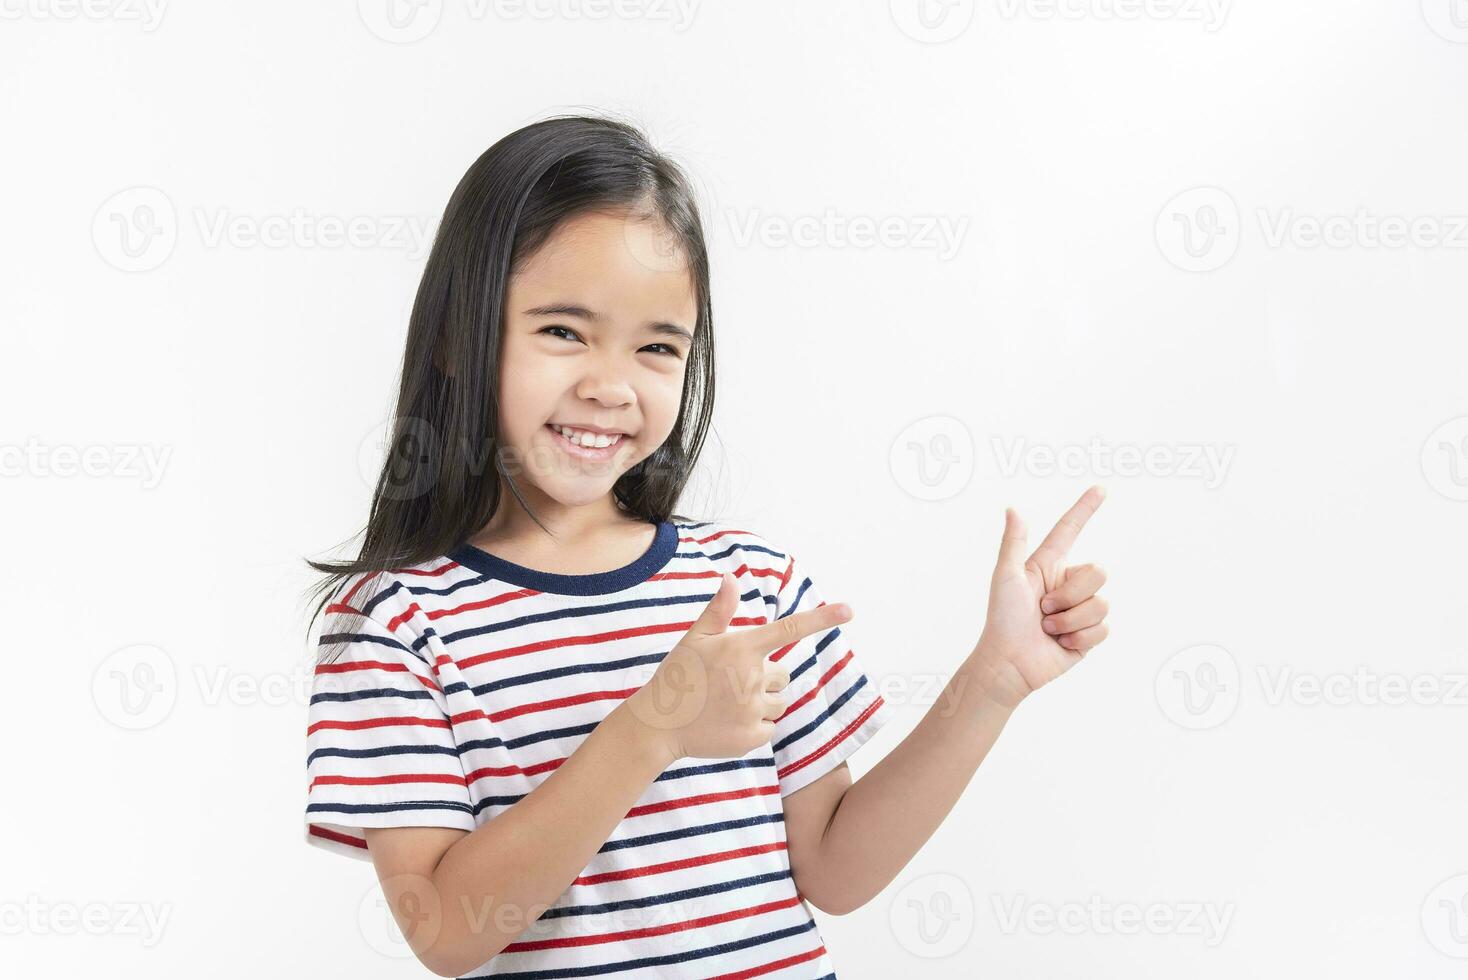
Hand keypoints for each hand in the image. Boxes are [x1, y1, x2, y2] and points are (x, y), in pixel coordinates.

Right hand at [624, 572, 852, 760]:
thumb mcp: (695, 639)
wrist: (658, 726)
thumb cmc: (678, 675)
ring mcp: (753, 708)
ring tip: (727, 703)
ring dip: (762, 702)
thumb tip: (731, 576)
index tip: (850, 610)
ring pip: (778, 702)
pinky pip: (770, 726)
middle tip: (728, 683)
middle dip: (763, 677)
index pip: (789, 629)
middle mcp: (751, 677)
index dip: (822, 618)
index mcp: (740, 648)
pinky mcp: (753, 736)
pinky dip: (754, 726)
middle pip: (782, 674)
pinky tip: (728, 722)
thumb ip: (719, 610)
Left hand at [972, 485, 1109, 708]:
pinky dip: (1079, 637)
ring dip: (1070, 619)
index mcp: (1048, 565)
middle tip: (1043, 609)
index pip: (1070, 530)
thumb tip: (1013, 508)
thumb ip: (1014, 543)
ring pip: (1102, 603)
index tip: (1102, 488)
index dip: (1085, 509)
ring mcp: (1081, 608)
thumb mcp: (1006, 577)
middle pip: (1098, 572)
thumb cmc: (1002, 619)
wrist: (1009, 663)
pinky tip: (1060, 643)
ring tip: (1048, 628)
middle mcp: (1068, 583)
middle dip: (1070, 594)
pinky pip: (1103, 627)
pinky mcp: (1090, 633)